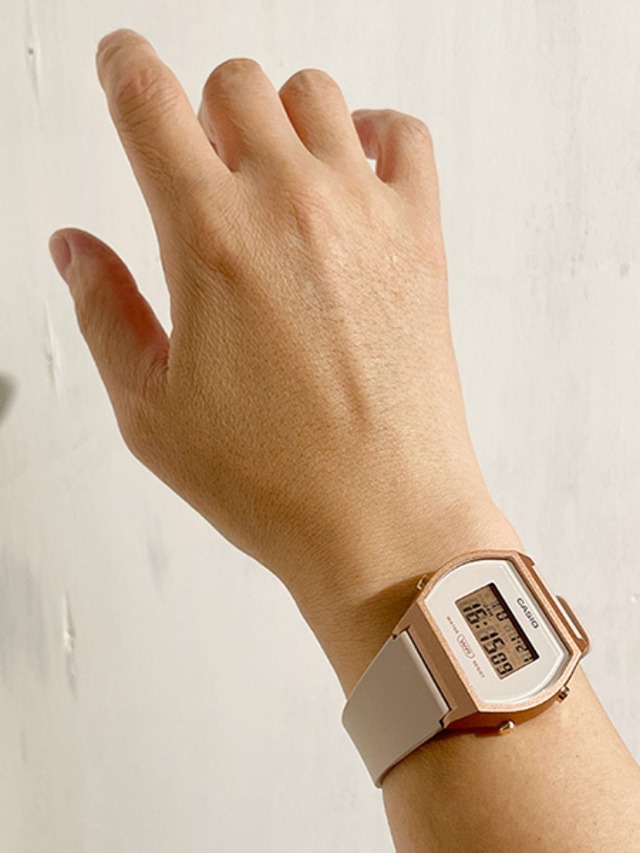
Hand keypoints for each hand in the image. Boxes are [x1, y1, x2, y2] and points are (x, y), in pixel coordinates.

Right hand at [49, 28, 518, 689]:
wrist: (385, 518)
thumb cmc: (274, 480)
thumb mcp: (151, 410)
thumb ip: (105, 312)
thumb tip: (74, 250)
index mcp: (207, 239)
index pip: (149, 100)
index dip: (123, 67)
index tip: (121, 65)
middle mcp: (288, 205)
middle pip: (235, 82)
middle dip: (204, 110)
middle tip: (204, 166)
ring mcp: (364, 214)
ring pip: (314, 93)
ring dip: (279, 118)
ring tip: (273, 179)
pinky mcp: (421, 238)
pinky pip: (403, 134)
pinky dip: (371, 132)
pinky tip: (350, 175)